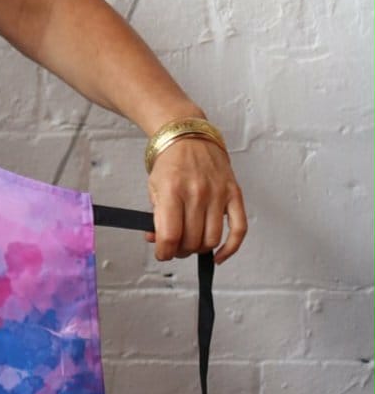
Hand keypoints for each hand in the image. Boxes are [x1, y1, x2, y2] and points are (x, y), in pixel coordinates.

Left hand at [146, 136, 246, 262]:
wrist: (189, 137)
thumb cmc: (170, 163)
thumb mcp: (153, 187)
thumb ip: (155, 216)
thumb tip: (156, 240)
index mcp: (172, 190)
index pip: (170, 234)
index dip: (164, 251)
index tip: (162, 254)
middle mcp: (197, 192)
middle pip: (192, 240)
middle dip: (180, 251)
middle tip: (174, 248)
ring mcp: (218, 193)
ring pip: (212, 239)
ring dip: (199, 250)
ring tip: (190, 245)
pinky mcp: (234, 194)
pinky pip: (239, 229)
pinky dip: (230, 248)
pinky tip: (219, 255)